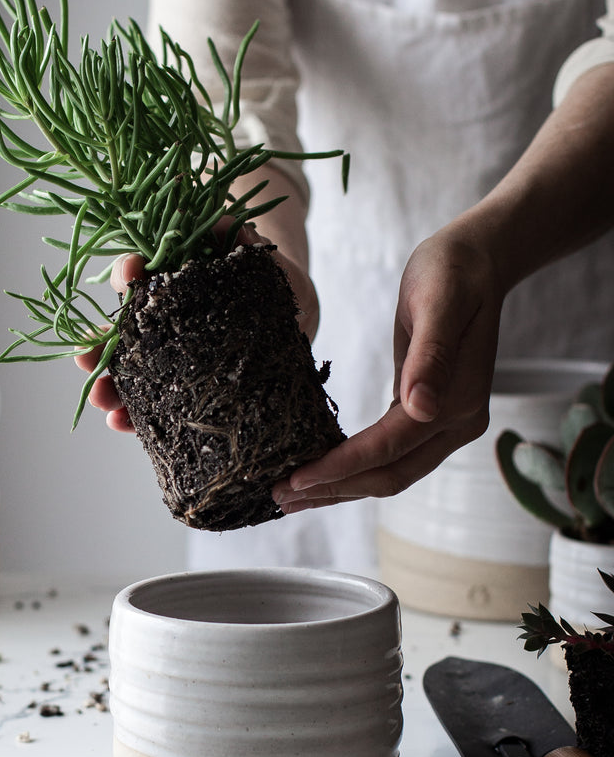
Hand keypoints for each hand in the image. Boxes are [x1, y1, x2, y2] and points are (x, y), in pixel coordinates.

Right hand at [73, 224, 318, 432]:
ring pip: (132, 374)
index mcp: (168, 286)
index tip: (128, 275)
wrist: (291, 315)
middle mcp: (161, 324)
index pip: (139, 277)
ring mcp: (171, 360)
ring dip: (110, 388)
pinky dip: (136, 417)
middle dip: (101, 348)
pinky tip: (122, 422)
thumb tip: (225, 226)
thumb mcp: (253, 255)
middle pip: (123, 334)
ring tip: (101, 400)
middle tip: (85, 359)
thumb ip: (238, 238)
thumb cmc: (262, 280)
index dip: (127, 275)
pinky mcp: (185, 390)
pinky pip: (156, 406)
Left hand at [272, 227, 504, 510]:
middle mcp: (456, 423)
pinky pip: (390, 455)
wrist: (476, 261)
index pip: (388, 448)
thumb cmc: (452, 273)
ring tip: (293, 495)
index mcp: (456, 401)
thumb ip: (430, 355)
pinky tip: (322, 470)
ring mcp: (446, 424)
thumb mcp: (437, 302)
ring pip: (389, 473)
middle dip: (334, 489)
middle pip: (389, 475)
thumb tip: (420, 408)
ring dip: (341, 488)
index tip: (297, 477)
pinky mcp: (430, 416)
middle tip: (279, 496)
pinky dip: (354, 468)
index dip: (341, 467)